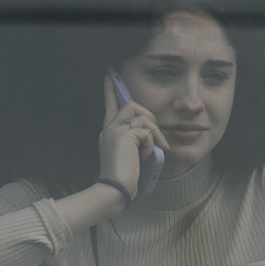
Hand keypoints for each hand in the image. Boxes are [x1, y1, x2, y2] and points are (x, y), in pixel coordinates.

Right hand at [98, 75, 169, 198]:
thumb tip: (152, 135)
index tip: (109, 76)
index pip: (109, 106)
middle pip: (131, 104)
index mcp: (108, 132)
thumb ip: (136, 141)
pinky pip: (147, 132)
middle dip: (149, 116)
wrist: (115, 189)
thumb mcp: (131, 155)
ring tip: (154, 150)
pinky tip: (144, 157)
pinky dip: (151, 145)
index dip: (110, 91)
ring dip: (154, 132)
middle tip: (156, 136)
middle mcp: (109, 128)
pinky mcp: (125, 136)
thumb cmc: (125, 177)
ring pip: (142, 116)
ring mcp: (116, 130)